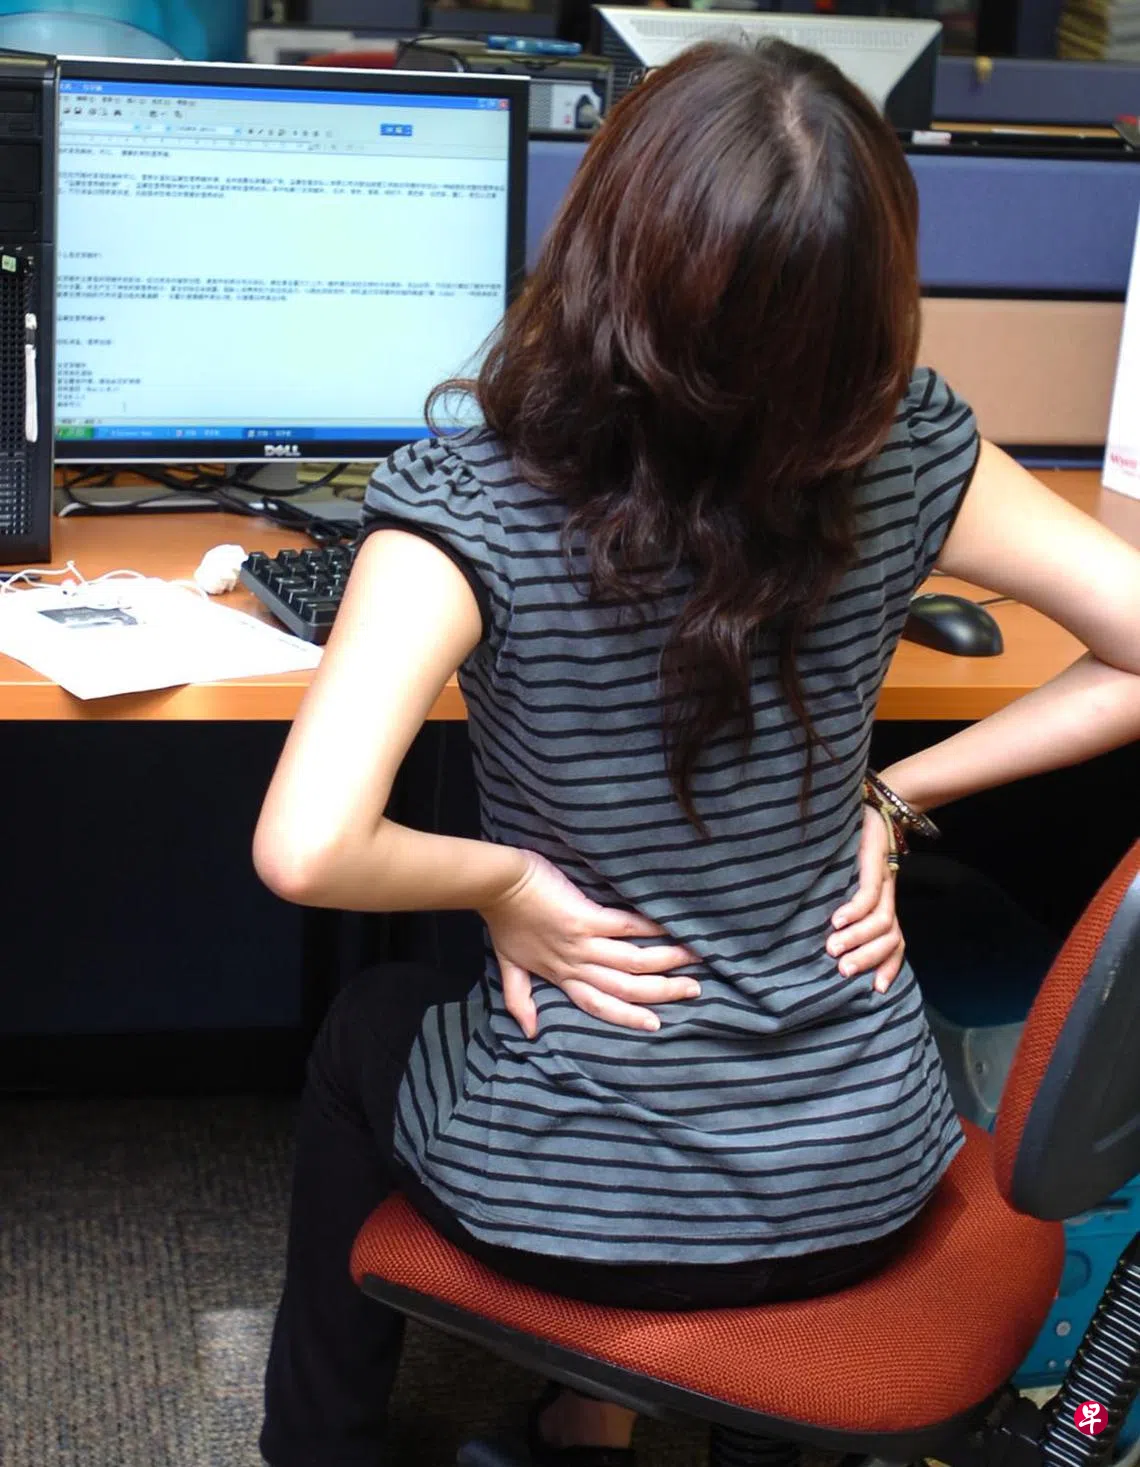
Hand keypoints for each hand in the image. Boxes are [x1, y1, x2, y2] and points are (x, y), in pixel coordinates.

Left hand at [479, 851, 700, 1036]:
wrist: (496, 885)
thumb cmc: (503, 920)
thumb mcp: (508, 964)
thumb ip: (519, 997)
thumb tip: (530, 1033)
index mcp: (561, 976)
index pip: (599, 1004)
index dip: (628, 1017)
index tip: (657, 1024)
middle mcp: (576, 964)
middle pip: (625, 987)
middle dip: (662, 991)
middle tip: (694, 990)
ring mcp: (582, 941)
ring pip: (632, 960)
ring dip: (666, 960)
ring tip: (694, 958)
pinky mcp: (584, 916)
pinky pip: (624, 927)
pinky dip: (649, 928)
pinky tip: (671, 928)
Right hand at [827, 807, 904, 993]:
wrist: (872, 803)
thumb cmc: (853, 846)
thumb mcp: (850, 881)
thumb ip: (845, 906)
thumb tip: (820, 933)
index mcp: (884, 904)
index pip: (896, 942)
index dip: (888, 966)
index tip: (875, 991)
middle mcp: (888, 896)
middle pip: (890, 938)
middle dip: (868, 958)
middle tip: (842, 971)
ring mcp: (883, 880)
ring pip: (880, 921)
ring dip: (857, 938)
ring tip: (832, 947)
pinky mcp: (874, 863)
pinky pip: (868, 894)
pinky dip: (854, 911)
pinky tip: (835, 920)